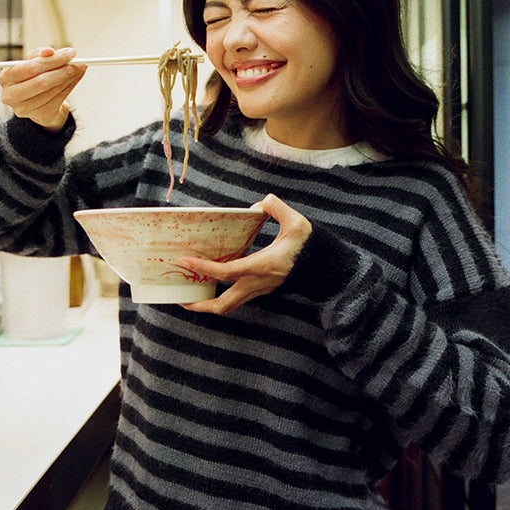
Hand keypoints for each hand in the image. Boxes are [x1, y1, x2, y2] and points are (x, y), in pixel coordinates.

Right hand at [0, 46, 86, 129]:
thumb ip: (40, 54)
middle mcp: (11, 95)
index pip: (30, 68)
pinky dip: (69, 87)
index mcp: (6, 78)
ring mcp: (25, 109)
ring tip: (79, 68)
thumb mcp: (32, 62)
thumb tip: (50, 51)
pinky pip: (59, 99)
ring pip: (52, 91)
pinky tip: (75, 78)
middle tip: (77, 62)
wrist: (37, 101)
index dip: (51, 60)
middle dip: (62, 70)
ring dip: (69, 78)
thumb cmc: (33, 76)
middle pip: (41, 82)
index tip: (70, 53)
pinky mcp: (40, 116)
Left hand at [177, 194, 311, 314]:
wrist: (328, 271)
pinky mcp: (264, 290)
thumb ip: (275, 207)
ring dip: (209, 304)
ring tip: (192, 296)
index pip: (226, 272)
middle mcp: (257, 284)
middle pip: (223, 305)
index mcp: (261, 267)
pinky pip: (238, 297)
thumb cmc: (312, 247)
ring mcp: (260, 290)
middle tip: (180, 298)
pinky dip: (222, 294)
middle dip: (200, 305)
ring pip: (230, 305)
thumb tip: (259, 204)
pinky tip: (213, 284)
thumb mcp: (296, 222)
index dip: (203, 267)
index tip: (184, 261)